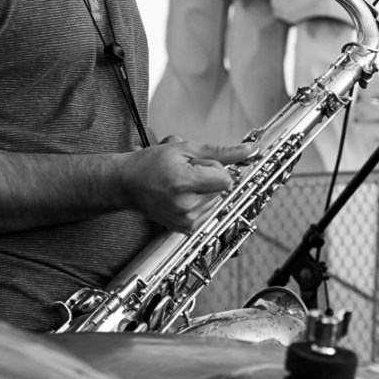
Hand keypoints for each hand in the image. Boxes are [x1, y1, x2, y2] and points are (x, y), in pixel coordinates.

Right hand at [117, 139, 255, 233]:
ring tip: (181, 183)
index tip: (198, 164)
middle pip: (221, 189)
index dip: (215, 168)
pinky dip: (199, 201)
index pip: (226, 179)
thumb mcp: (184, 148)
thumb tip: (250, 151)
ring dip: (204, 190)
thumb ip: (220, 152)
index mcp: (184, 183)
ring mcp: (186, 221)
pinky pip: (208, 211)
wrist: (128, 184)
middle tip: (185, 172)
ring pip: (216, 200)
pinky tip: (181, 196)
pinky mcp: (186, 229)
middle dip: (209, 177)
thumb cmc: (151, 163)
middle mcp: (186, 206)